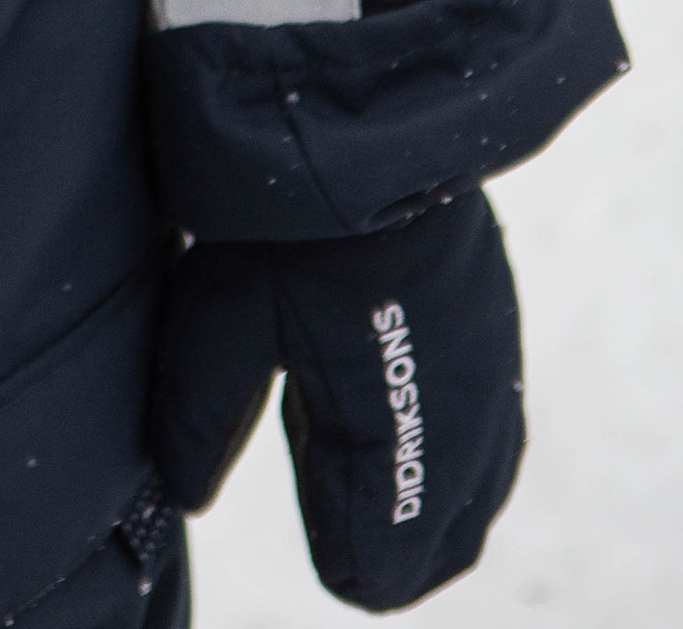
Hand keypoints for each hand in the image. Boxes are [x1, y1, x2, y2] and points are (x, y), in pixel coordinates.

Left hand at [152, 191, 521, 610]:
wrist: (375, 119)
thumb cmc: (289, 221)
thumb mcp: (221, 316)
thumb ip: (199, 416)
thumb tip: (184, 495)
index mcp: (385, 438)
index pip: (379, 562)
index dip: (343, 562)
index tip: (318, 545)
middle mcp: (455, 425)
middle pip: (440, 546)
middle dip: (390, 553)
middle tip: (339, 535)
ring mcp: (488, 379)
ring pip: (475, 497)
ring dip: (427, 512)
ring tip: (364, 488)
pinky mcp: (498, 334)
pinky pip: (495, 439)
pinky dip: (458, 462)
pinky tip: (406, 429)